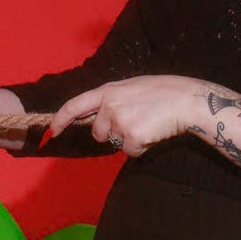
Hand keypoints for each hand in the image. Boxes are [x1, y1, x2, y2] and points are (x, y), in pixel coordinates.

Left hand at [46, 75, 203, 154]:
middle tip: (136, 121)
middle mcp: (110, 104)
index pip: (75, 104)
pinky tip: (153, 133)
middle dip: (112, 133)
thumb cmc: (163, 93)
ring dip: (128, 139)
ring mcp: (120, 120)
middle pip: (97, 132)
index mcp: (108, 91)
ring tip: (147, 124)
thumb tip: (98, 117)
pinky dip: (141, 147)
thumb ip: (112, 100)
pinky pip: (129, 152)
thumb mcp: (132, 88)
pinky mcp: (131, 135)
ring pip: (115, 143)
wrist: (186, 100)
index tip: (53, 130)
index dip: (62, 118)